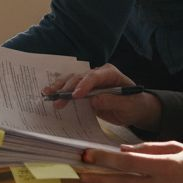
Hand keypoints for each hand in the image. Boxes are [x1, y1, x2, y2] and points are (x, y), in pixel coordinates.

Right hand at [42, 64, 161, 130]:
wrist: (135, 109)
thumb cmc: (134, 104)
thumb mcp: (128, 105)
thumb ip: (113, 101)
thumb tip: (94, 100)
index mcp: (110, 73)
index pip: (95, 76)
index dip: (84, 85)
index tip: (75, 96)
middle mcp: (98, 74)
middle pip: (79, 77)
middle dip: (67, 87)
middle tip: (57, 98)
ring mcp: (90, 82)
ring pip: (72, 81)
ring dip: (59, 87)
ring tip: (47, 93)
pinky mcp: (85, 91)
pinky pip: (70, 89)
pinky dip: (60, 91)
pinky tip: (50, 94)